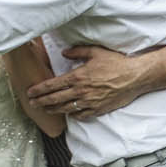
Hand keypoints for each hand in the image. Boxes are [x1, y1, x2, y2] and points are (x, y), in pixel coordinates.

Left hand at [25, 45, 145, 119]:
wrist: (135, 77)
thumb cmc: (116, 63)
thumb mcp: (96, 52)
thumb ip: (77, 51)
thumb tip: (64, 52)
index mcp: (78, 77)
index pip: (52, 85)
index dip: (39, 90)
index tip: (30, 92)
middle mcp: (81, 91)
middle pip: (54, 99)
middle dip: (40, 102)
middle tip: (31, 104)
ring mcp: (89, 102)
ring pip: (65, 109)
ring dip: (52, 110)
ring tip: (44, 109)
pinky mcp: (98, 109)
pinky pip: (80, 115)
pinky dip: (72, 115)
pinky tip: (67, 114)